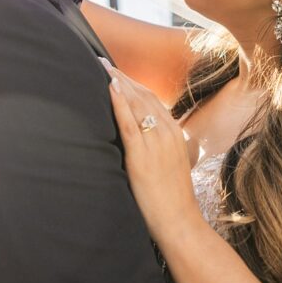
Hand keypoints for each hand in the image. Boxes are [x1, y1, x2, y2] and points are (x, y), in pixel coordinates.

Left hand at [102, 59, 202, 243]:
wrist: (180, 221)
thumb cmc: (172, 198)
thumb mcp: (172, 165)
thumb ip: (160, 149)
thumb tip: (144, 142)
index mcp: (174, 134)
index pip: (152, 100)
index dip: (134, 84)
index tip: (118, 72)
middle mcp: (167, 132)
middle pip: (143, 96)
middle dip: (123, 77)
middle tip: (103, 61)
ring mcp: (156, 142)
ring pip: (136, 104)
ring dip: (118, 82)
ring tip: (102, 68)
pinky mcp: (142, 155)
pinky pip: (129, 122)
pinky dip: (119, 102)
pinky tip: (110, 88)